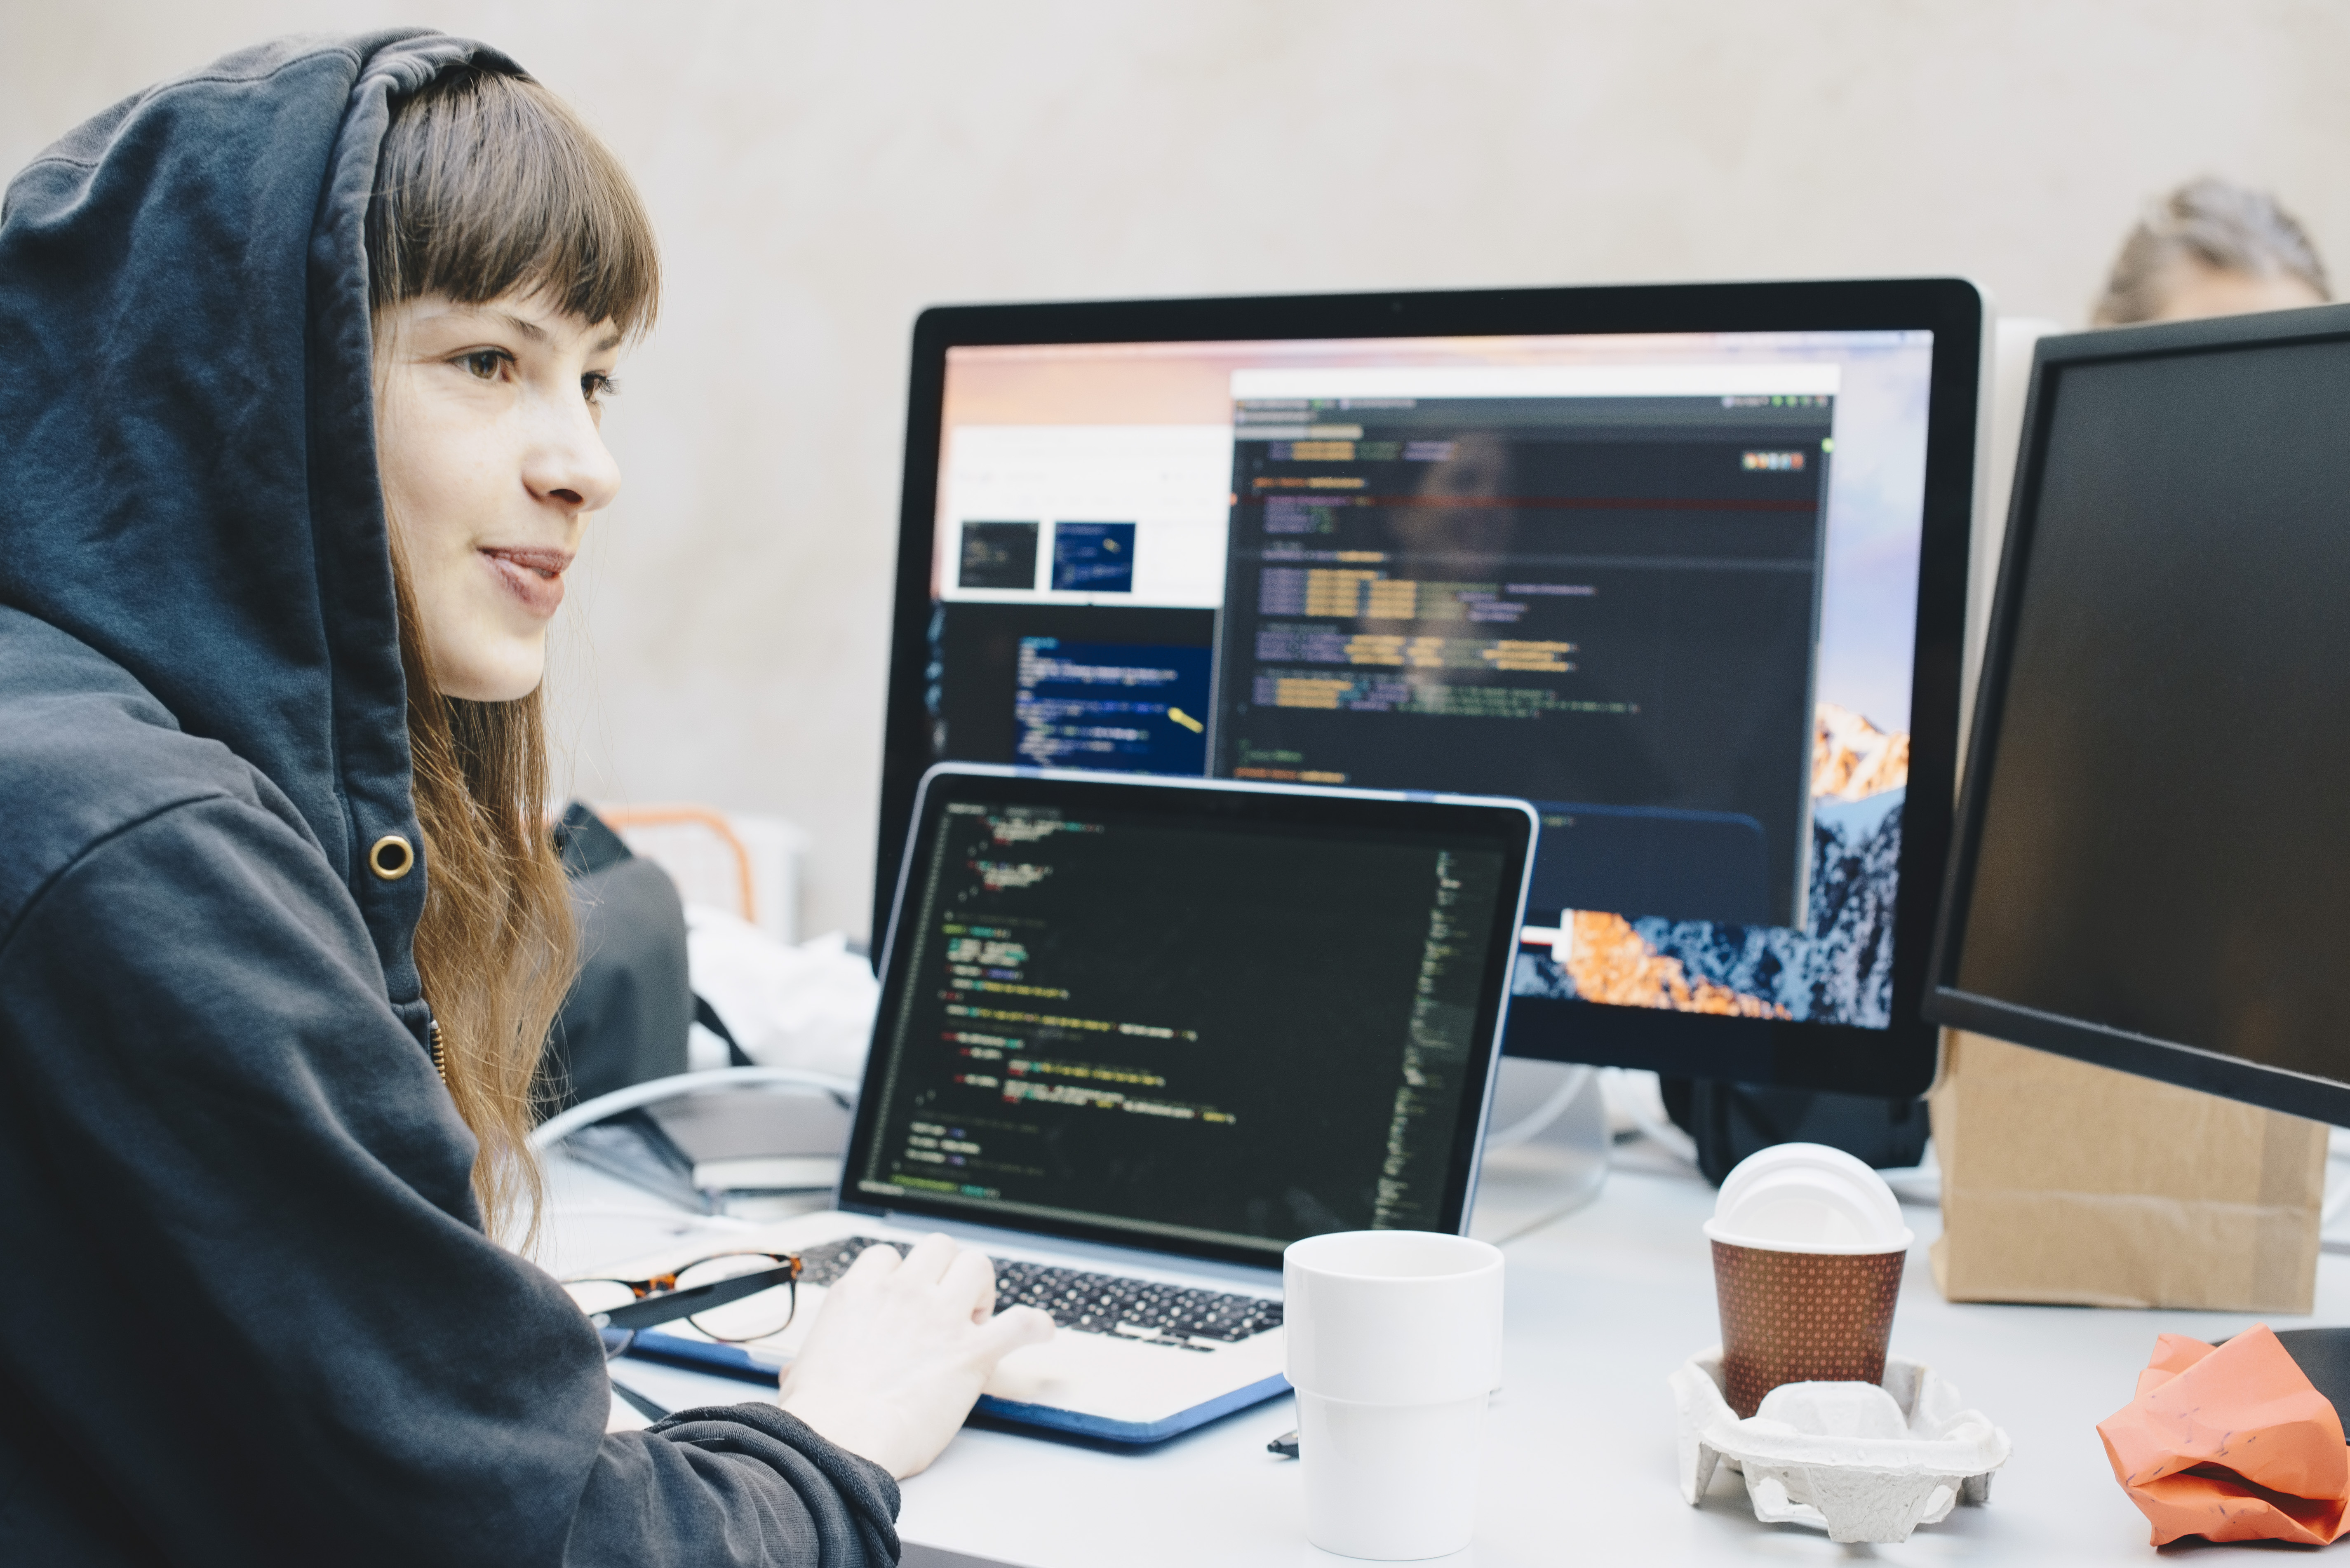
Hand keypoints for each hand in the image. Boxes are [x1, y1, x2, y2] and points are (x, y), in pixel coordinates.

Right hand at [776, 1234, 1053, 1477]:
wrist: (838, 1442)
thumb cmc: (818, 1416)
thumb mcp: (802, 1373)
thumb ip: (811, 1361)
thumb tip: (801, 1373)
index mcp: (860, 1293)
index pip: (888, 1257)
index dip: (902, 1278)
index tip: (907, 1303)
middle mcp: (903, 1293)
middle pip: (939, 1248)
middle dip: (946, 1272)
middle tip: (947, 1307)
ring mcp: (941, 1317)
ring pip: (977, 1265)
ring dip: (981, 1288)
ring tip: (978, 1318)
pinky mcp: (973, 1351)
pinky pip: (1020, 1322)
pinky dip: (1035, 1325)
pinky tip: (1041, 1332)